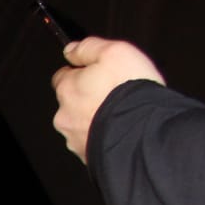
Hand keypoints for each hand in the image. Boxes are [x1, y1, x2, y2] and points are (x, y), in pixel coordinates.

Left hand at [51, 37, 164, 162]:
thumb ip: (89, 48)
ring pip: (82, 124)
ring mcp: (75, 138)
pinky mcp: (88, 156)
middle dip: (88, 97)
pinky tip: (121, 128)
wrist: (141, 133)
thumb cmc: (128, 92)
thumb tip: (71, 50)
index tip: (95, 72)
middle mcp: (65, 116)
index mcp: (67, 89)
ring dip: (96, 118)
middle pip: (72, 102)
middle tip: (113, 93)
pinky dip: (105, 135)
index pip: (62, 76)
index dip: (80, 72)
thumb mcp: (114, 52)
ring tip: (121, 112)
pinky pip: (94, 142)